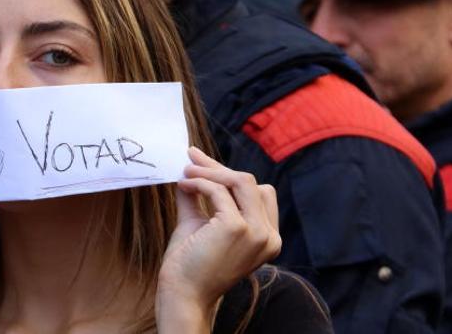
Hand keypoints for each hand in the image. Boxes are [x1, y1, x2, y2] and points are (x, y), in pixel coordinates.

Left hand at [156, 147, 280, 330]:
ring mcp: (257, 232)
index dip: (231, 176)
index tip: (203, 164)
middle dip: (218, 168)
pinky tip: (183, 185)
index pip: (260, 193)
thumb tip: (192, 167)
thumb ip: (202, 197)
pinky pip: (219, 191)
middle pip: (250, 183)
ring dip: (210, 171)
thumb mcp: (202, 224)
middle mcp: (269, 236)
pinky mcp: (237, 228)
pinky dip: (199, 183)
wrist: (182, 294)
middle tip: (191, 158)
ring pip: (240, 181)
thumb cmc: (190, 264)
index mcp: (268, 238)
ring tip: (186, 172)